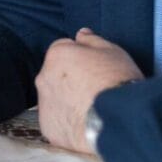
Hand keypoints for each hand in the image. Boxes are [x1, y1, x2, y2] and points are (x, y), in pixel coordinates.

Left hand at [35, 28, 142, 153]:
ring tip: (92, 109)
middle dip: (71, 79)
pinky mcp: (48, 128)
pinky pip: (56, 121)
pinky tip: (86, 124)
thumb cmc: (116, 82)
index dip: (81, 57)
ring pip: (55, 98)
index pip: (64, 49)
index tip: (95, 68)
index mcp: (57, 55)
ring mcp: (44, 104)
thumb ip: (92, 40)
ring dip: (68, 100)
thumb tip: (81, 33)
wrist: (117, 122)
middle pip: (56, 74)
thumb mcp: (112, 52)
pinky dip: (67, 122)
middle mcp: (44, 77)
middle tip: (95, 89)